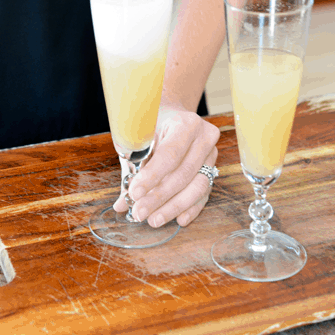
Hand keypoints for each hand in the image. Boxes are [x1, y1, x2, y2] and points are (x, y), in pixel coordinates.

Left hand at [113, 104, 219, 228]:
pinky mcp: (213, 169)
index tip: (135, 193)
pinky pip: (204, 193)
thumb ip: (131, 167)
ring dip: (174, 207)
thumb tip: (121, 204)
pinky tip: (178, 220)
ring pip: (197, 187)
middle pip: (183, 174)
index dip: (152, 176)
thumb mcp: (141, 134)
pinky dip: (191, 208)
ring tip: (154, 220)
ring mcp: (211, 155)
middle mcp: (204, 138)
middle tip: (140, 212)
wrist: (173, 114)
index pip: (170, 154)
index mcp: (186, 123)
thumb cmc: (153, 124)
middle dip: (159, 197)